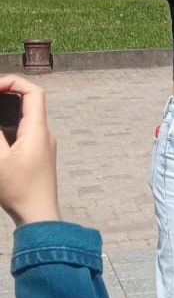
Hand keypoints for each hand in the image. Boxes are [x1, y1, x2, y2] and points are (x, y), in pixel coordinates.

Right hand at [0, 75, 59, 227]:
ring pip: (22, 120)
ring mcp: (42, 145)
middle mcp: (44, 133)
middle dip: (2, 98)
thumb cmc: (19, 189)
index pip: (33, 92)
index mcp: (38, 130)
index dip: (12, 82)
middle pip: (26, 103)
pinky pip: (21, 134)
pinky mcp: (37, 156)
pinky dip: (5, 132)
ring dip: (2, 117)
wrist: (38, 215)